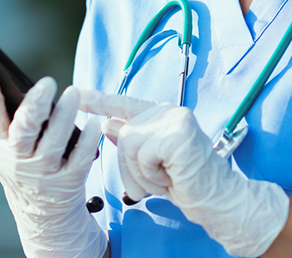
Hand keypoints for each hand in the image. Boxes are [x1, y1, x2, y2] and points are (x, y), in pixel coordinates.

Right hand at [0, 70, 106, 257]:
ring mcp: (44, 172)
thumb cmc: (21, 170)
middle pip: (24, 131)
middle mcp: (19, 159)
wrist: (42, 216)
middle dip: (33, 107)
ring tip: (73, 92)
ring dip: (64, 117)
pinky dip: (86, 141)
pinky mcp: (68, 181)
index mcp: (0, 146)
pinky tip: (93, 124)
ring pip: (54, 142)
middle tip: (47, 82)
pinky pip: (79, 159)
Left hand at [78, 90, 288, 257]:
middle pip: (124, 133)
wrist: (215, 198)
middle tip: (158, 179)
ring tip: (165, 178)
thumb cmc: (185, 182)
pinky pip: (142, 154)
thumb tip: (107, 123)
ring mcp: (175, 119)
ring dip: (141, 173)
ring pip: (129, 143)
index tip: (76, 94)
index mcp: (162, 115)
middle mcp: (168, 111)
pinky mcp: (177, 134)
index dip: (98, 100)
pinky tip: (171, 176)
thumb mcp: (150, 163)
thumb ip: (131, 141)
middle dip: (132, 166)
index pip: (124, 104)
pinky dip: (151, 174)